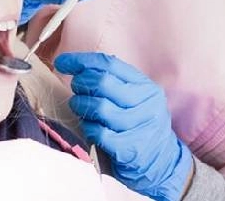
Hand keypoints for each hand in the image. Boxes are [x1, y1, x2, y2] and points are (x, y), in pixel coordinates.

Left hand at [54, 52, 193, 200]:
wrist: (161, 163)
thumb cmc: (139, 127)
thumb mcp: (135, 101)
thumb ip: (114, 84)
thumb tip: (78, 68)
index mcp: (146, 87)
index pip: (111, 64)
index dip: (83, 61)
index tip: (63, 62)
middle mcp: (147, 103)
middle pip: (103, 82)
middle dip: (81, 83)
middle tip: (75, 89)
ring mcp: (140, 125)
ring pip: (100, 107)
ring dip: (81, 105)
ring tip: (78, 107)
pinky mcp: (130, 148)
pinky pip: (99, 132)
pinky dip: (88, 128)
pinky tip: (89, 128)